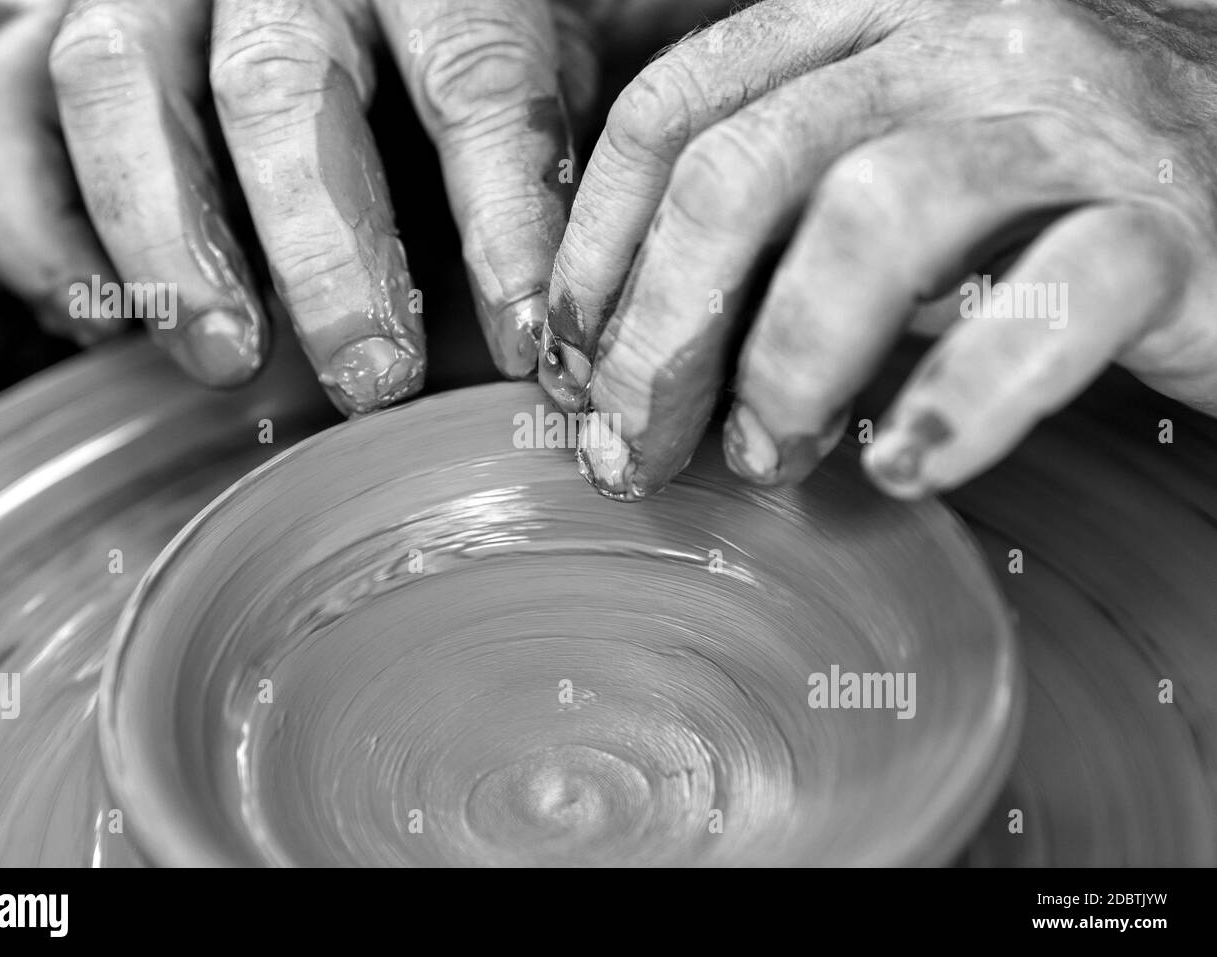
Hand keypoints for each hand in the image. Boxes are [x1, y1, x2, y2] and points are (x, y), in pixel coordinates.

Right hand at [0, 0, 605, 411]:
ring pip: (114, 89)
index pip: (473, 77)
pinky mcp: (35, 21)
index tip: (526, 345)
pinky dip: (34, 228)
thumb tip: (564, 316)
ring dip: (165, 246)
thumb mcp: (514, 50)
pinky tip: (94, 322)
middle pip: (278, 87)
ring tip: (228, 364)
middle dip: (324, 254)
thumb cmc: (426, 22)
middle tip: (371, 380)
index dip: (502, 218)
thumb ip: (529, 149)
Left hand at [542, 0, 1216, 499]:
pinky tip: (906, 465)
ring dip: (790, 367)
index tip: (573, 360)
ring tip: (768, 459)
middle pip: (744, 170)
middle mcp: (964, 34)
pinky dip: (960, 401)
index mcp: (870, 11)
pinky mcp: (1172, 221)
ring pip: (876, 219)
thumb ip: (774, 211)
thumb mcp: (884, 161)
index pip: (673, 108)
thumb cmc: (1043, 188)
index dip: (595, 247)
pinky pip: (1047, 305)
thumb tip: (626, 346)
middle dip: (661, 332)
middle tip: (636, 448)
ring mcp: (1071, 117)